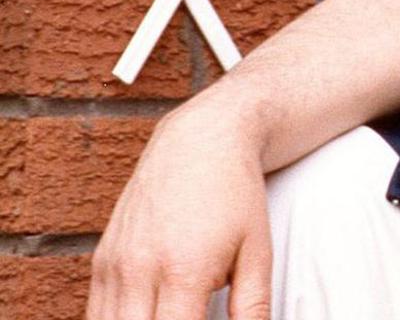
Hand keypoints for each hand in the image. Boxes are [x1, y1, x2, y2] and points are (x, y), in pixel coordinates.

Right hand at [88, 103, 273, 319]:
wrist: (200, 142)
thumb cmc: (235, 196)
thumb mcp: (258, 252)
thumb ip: (252, 306)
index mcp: (183, 272)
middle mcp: (138, 270)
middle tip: (190, 316)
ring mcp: (113, 265)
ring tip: (173, 312)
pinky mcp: (102, 259)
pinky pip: (96, 311)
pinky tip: (147, 315)